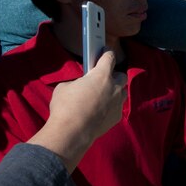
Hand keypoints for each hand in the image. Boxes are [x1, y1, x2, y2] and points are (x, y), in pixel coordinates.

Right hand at [29, 51, 126, 169]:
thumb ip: (77, 82)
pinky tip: (100, 112)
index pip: (109, 58)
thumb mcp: (64, 87)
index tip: (105, 53)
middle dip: (114, 76)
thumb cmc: (66, 107)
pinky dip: (111, 107)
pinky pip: (117, 108)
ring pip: (122, 92)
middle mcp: (114, 87)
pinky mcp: (117, 117)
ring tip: (103, 96)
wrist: (72, 132)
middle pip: (121, 76)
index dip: (106, 54)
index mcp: (101, 75)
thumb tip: (80, 85)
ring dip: (115, 92)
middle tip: (103, 79)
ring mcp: (117, 103)